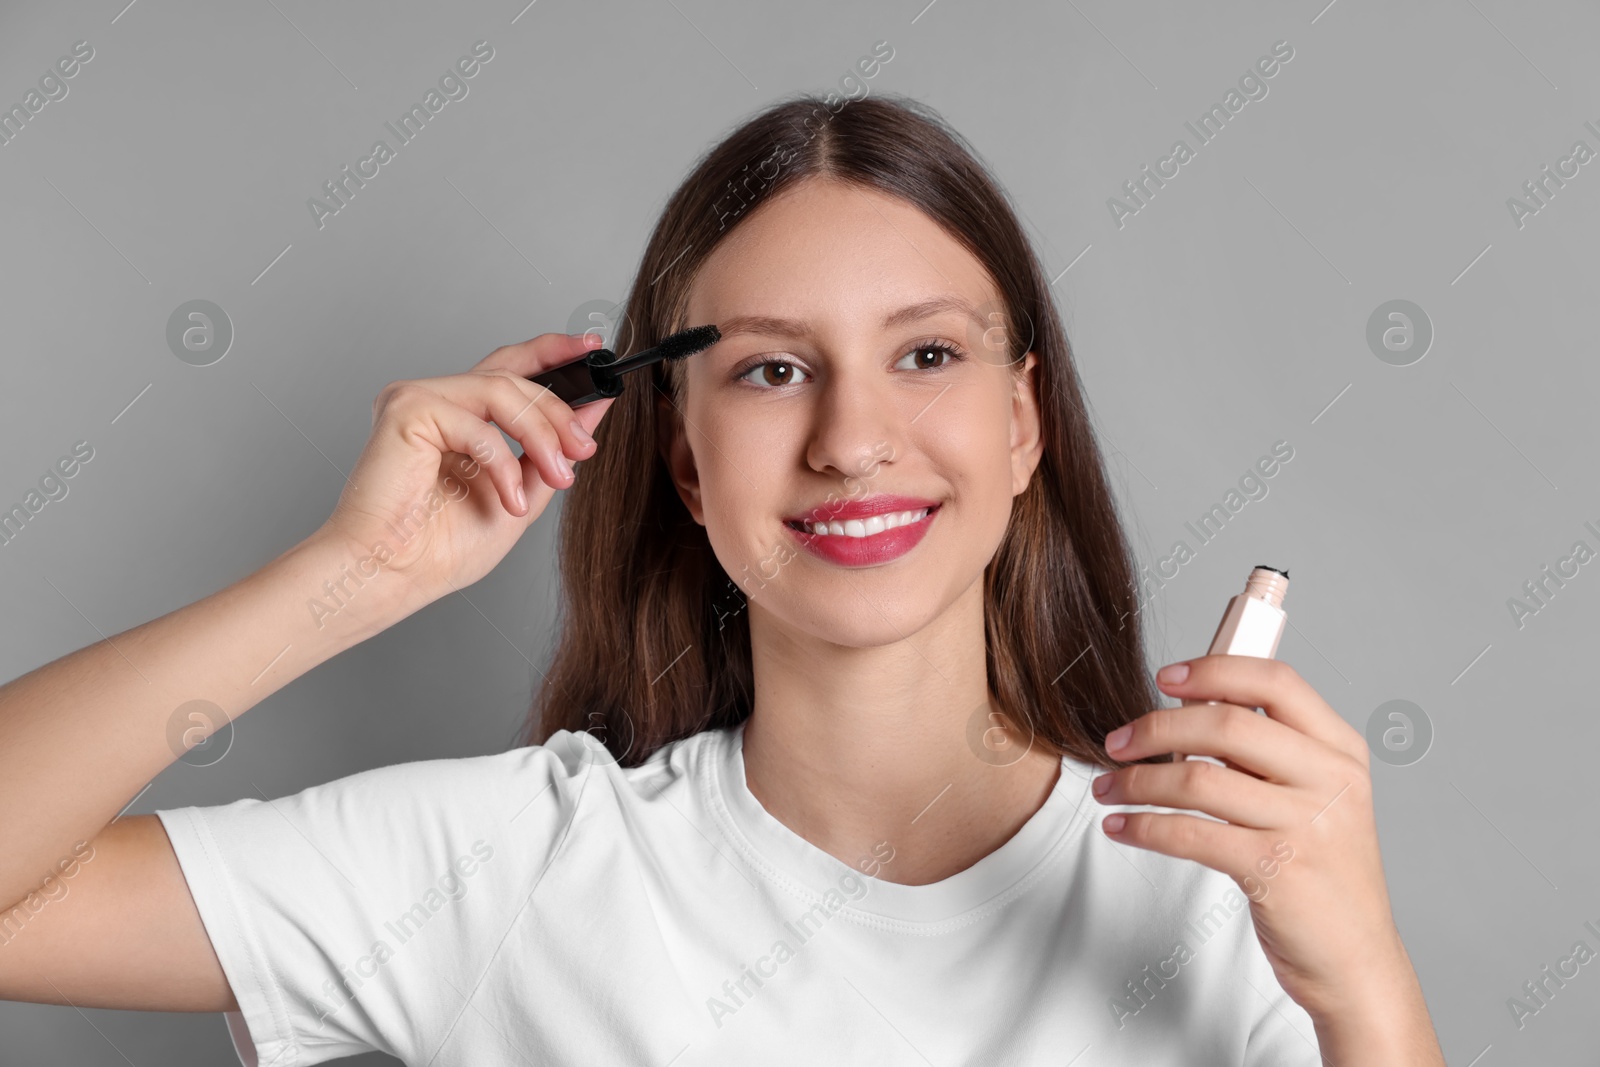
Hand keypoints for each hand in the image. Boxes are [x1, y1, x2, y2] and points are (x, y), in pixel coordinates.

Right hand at [316, 332, 615, 604]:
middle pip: (513, 378)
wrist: (393, 576)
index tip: (593, 351)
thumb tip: (594, 410)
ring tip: (558, 477)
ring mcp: (418, 400)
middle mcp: (437, 402)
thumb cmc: (440, 549)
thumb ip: (552, 452)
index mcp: (460, 418)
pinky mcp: (405, 410)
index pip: (510, 368)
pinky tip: (509, 500)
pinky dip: (503, 464)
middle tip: (584, 449)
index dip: (552, 352)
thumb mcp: (520, 495)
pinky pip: (477, 424)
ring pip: (501, 391)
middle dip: (559, 413)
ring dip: (541, 435)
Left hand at [1090, 654, 1408, 1021]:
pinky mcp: (1277, 869)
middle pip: (1225, 724)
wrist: (1355, 960)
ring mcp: (1307, 824)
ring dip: (1137, 782)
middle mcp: (1331, 779)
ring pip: (1197, 780)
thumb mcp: (1316, 799)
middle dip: (1155, 728)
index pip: (1276, 681)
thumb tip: (1185, 711)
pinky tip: (1122, 827)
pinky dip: (1144, 828)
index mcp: (1341, 750)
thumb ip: (1267, 754)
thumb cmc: (1322, 874)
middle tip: (1117, 742)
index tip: (1165, 677)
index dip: (1214, 670)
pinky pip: (1190, 834)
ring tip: (1107, 789)